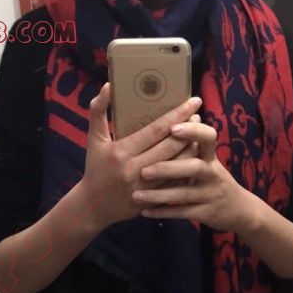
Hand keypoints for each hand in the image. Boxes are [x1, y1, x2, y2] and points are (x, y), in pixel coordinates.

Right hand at [78, 83, 203, 229]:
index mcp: (121, 152)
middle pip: (170, 146)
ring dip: (190, 148)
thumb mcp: (93, 139)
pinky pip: (175, 183)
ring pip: (176, 165)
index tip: (192, 101)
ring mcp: (145, 187)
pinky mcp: (152, 199)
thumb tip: (109, 85)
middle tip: (197, 115)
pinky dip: (186, 169)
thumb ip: (98, 111)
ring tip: (199, 133)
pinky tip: (194, 156)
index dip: (177, 115)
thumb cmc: (95, 168)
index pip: (156, 130)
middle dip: (188, 129)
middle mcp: (135, 170)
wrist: (94, 206)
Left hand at [131, 119, 253, 231]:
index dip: (193, 131)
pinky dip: (163, 212)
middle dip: (168, 168)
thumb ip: (191, 146)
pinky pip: (182, 212)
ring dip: (159, 195)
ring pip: (183, 194)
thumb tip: (172, 120)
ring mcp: (210, 194)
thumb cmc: (214, 180)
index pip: (208, 137)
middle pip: (193, 167)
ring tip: (136, 195)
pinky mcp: (206, 212)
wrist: (239, 209)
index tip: (174, 127)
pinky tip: (145, 212)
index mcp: (211, 156)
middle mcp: (213, 173)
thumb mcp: (208, 161)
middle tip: (143, 171)